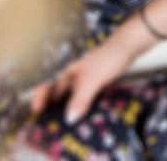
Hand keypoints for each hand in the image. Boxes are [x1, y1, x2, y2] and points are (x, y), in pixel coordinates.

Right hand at [29, 21, 149, 123]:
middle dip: (50, 104)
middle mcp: (71, 70)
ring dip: (65, 105)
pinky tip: (81, 112)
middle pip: (55, 88)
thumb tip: (69, 119)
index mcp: (66, 68)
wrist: (130, 45)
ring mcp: (82, 73)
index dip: (39, 96)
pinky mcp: (93, 77)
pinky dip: (78, 102)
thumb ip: (80, 99)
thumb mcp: (92, 80)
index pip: (45, 82)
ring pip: (69, 91)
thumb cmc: (108, 58)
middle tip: (48, 122)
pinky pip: (81, 92)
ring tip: (63, 122)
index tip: (36, 112)